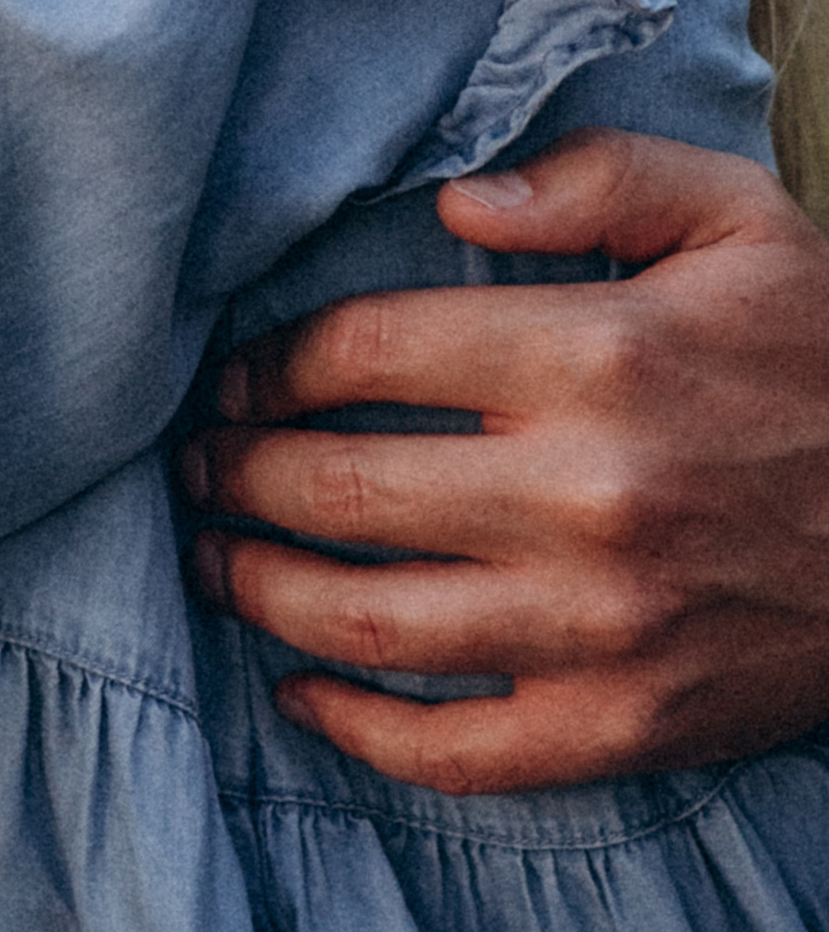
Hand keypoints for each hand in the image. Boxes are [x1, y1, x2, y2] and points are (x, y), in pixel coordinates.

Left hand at [180, 132, 828, 789]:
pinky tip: (298, 696)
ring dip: (258, 593)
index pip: (362, 355)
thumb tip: (455, 206)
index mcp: (596, 357)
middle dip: (234, 476)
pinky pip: (453, 752)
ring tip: (213, 560)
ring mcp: (600, 629)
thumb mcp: (740, 220)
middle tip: (191, 466)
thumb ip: (594, 179)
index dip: (269, 366)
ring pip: (366, 624)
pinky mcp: (627, 729)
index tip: (234, 379)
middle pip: (337, 490)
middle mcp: (584, 497)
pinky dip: (353, 734)